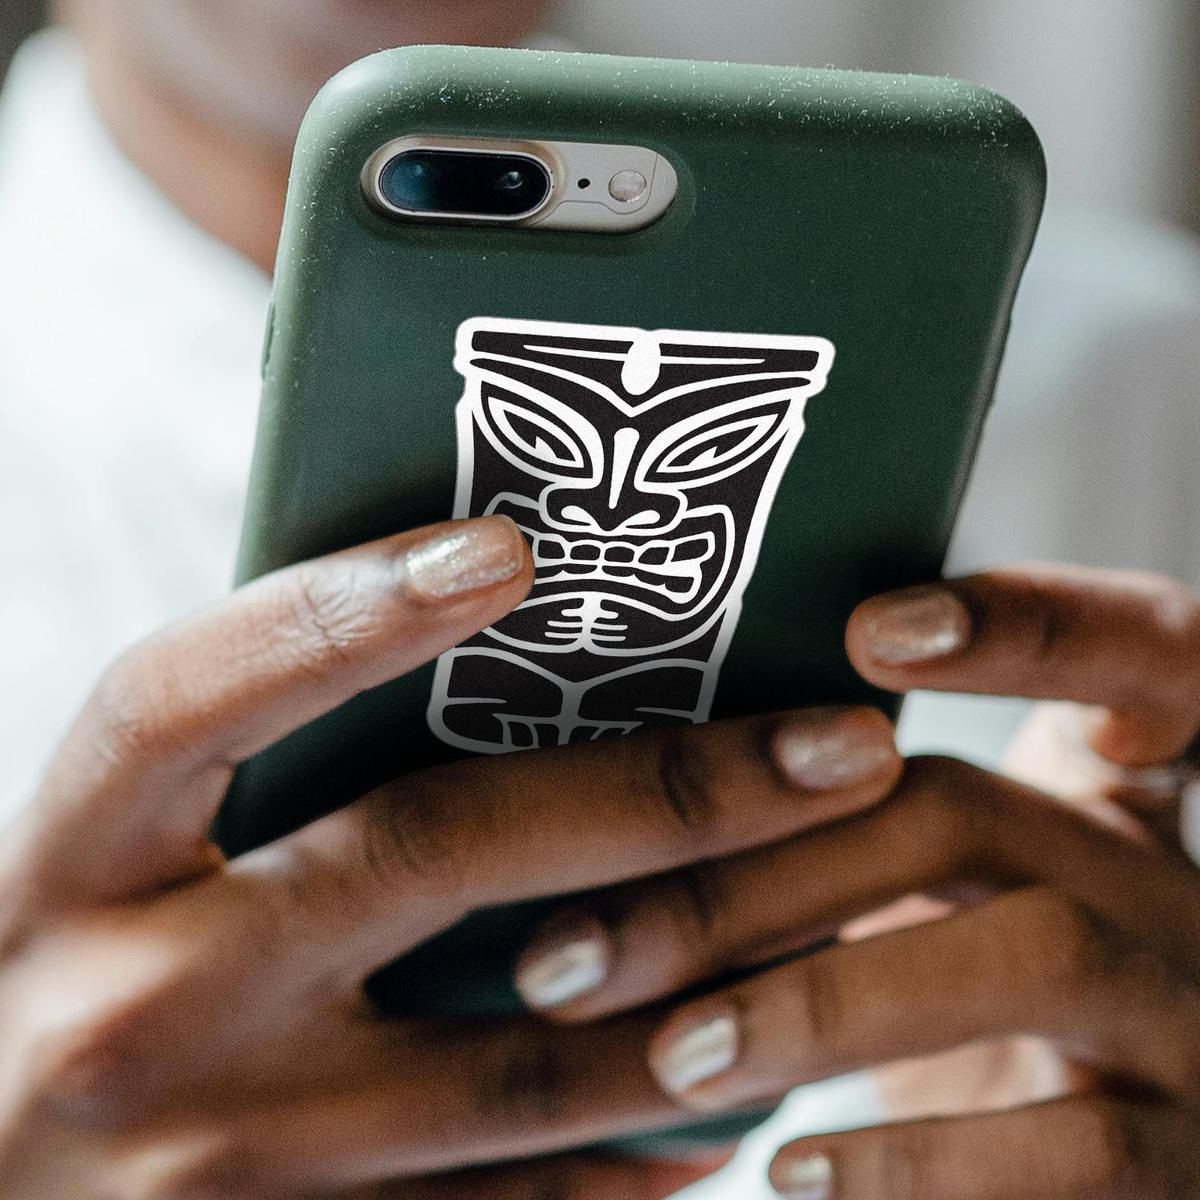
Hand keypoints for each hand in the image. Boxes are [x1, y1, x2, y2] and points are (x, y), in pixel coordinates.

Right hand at [0, 514, 902, 1198]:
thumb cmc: (60, 992)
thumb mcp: (105, 866)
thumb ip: (253, 772)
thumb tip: (476, 657)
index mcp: (70, 862)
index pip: (194, 693)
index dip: (346, 608)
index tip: (514, 545)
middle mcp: (130, 1007)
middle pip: (430, 855)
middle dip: (666, 793)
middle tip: (844, 743)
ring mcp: (214, 1168)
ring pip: (517, 1063)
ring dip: (708, 985)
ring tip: (854, 903)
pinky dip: (634, 1151)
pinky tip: (734, 1092)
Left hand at [511, 565, 1199, 1199]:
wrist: (1120, 1174)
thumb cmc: (977, 999)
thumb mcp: (947, 900)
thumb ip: (847, 832)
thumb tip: (617, 803)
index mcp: (1104, 794)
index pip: (1134, 648)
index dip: (1029, 621)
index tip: (871, 629)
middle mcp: (1156, 878)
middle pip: (967, 810)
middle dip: (761, 869)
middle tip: (575, 949)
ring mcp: (1189, 1014)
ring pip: (1031, 954)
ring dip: (825, 1001)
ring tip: (671, 1056)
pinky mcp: (1188, 1161)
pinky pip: (1075, 1151)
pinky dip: (915, 1162)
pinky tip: (789, 1173)